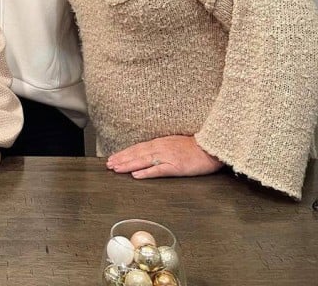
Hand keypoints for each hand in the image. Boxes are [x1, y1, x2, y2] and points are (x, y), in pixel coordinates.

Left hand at [106, 135, 223, 178]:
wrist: (211, 147)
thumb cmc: (195, 147)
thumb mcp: (174, 144)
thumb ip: (161, 148)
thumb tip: (148, 154)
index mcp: (160, 143)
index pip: (137, 148)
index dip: (124, 153)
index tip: (113, 158)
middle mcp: (160, 148)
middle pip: (136, 153)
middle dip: (121, 159)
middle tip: (108, 165)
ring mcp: (167, 157)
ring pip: (143, 160)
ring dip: (128, 164)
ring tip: (116, 168)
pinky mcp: (176, 166)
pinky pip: (158, 169)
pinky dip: (146, 172)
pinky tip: (136, 175)